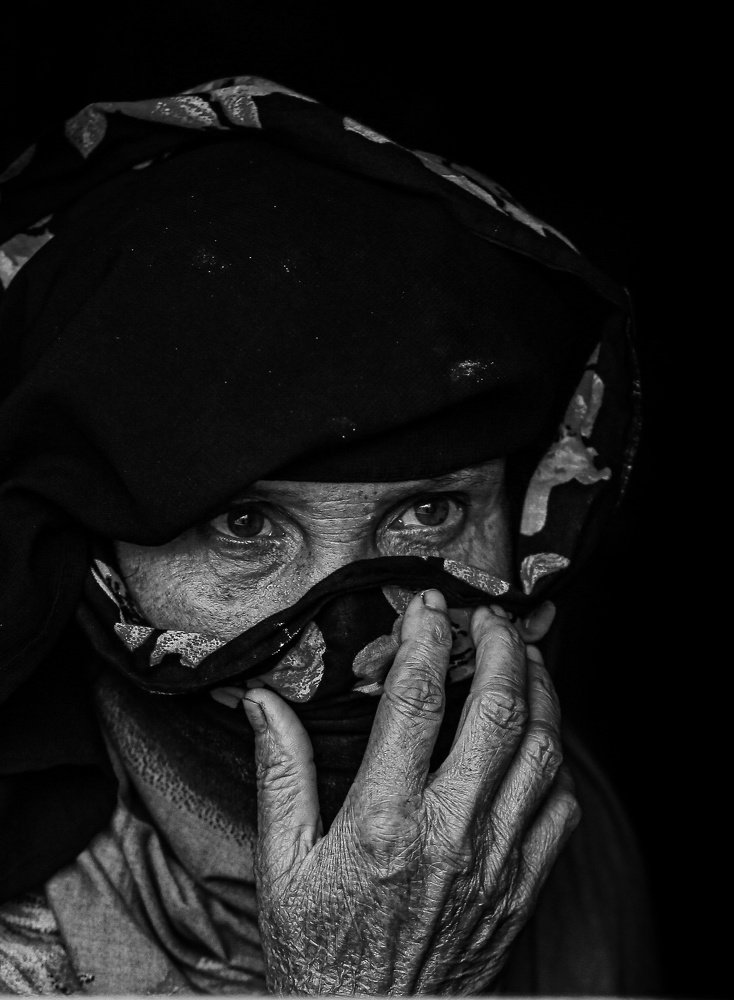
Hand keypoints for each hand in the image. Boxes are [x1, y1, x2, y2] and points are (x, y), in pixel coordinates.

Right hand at [242, 591, 578, 994]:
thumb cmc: (318, 952)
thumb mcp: (281, 864)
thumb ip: (279, 773)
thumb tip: (263, 699)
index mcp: (382, 820)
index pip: (416, 700)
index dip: (425, 638)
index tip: (426, 606)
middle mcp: (449, 833)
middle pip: (498, 711)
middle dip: (500, 646)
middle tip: (488, 617)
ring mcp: (494, 862)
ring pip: (542, 751)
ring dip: (539, 691)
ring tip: (524, 658)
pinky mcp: (520, 889)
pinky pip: (559, 809)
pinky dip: (556, 761)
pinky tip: (537, 741)